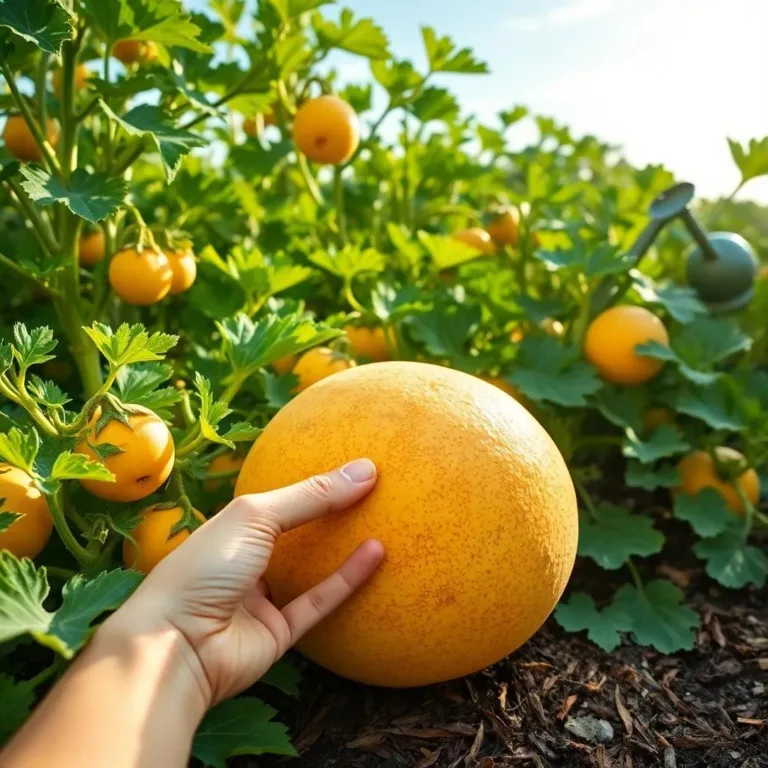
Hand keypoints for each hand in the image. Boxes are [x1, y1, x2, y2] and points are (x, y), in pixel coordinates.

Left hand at [101, 458, 383, 707]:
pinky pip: (319, 603)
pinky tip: (376, 553)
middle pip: (296, 532)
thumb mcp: (256, 516)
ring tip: (383, 519)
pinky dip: (347, 579)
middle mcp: (248, 559)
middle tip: (374, 489)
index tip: (353, 465)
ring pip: (310, 569)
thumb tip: (365, 469)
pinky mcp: (278, 633)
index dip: (312, 481)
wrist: (175, 646)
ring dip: (343, 546)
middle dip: (331, 512)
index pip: (278, 498)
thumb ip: (310, 496)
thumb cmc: (204, 567)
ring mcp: (262, 597)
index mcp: (233, 527)